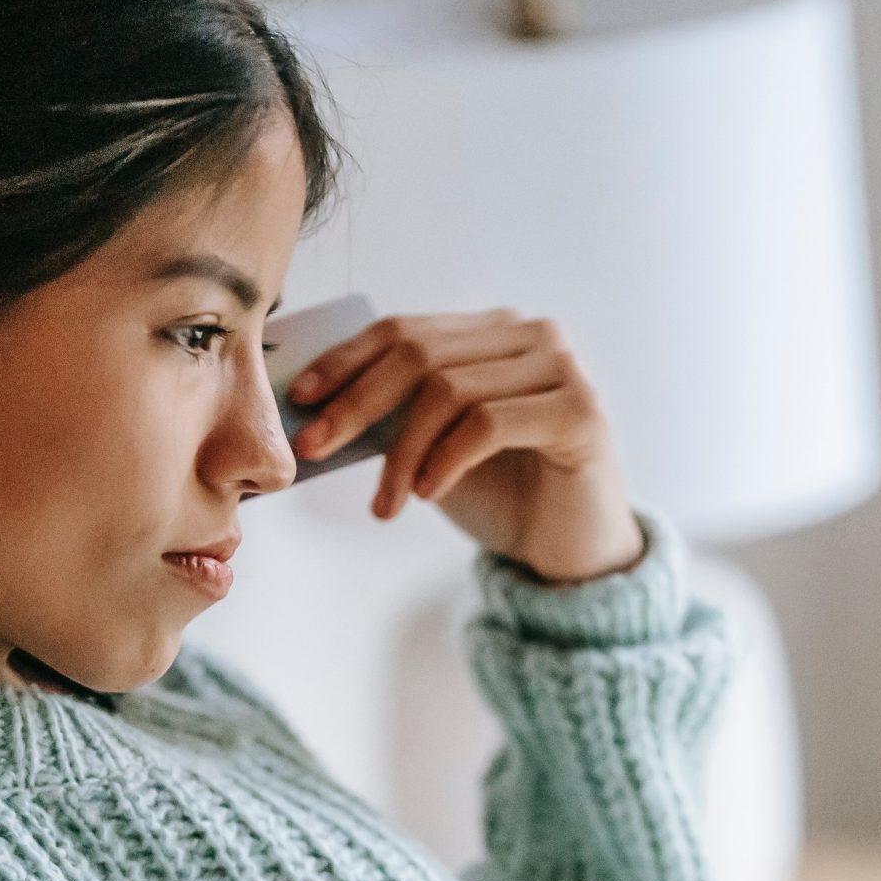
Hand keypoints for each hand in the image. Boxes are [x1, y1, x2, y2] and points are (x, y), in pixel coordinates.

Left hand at [283, 308, 643, 583]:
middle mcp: (531, 336)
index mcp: (492, 333)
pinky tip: (429, 495)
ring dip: (402, 452)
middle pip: (419, 353)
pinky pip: (488, 423)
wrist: (571, 550)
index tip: (300, 399)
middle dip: (356, 402)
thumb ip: (393, 416)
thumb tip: (312, 406)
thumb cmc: (502, 495)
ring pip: (449, 391)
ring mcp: (561, 369)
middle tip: (316, 448)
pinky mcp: (580, 412)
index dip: (345, 360)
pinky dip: (446, 460)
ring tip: (387, 502)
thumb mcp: (433, 448)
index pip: (404, 330)